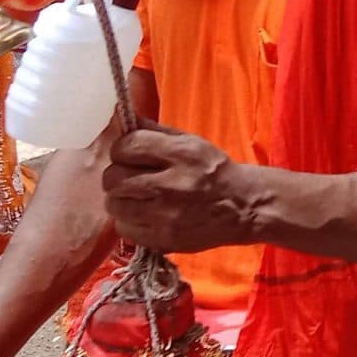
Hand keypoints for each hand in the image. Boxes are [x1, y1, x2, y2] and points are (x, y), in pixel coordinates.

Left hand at [98, 126, 258, 251]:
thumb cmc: (213, 170)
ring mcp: (167, 216)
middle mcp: (173, 185)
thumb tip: (119, 116)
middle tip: (131, 177)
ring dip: (121, 199)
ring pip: (114, 204)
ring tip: (137, 197)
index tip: (128, 154)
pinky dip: (129, 220)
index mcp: (182, 154)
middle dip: (117, 175)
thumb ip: (154, 131)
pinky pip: (125, 228)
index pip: (127, 146)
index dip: (121, 149)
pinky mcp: (164, 239)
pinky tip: (145, 214)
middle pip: (114, 178)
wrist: (242, 207)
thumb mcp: (190, 142)